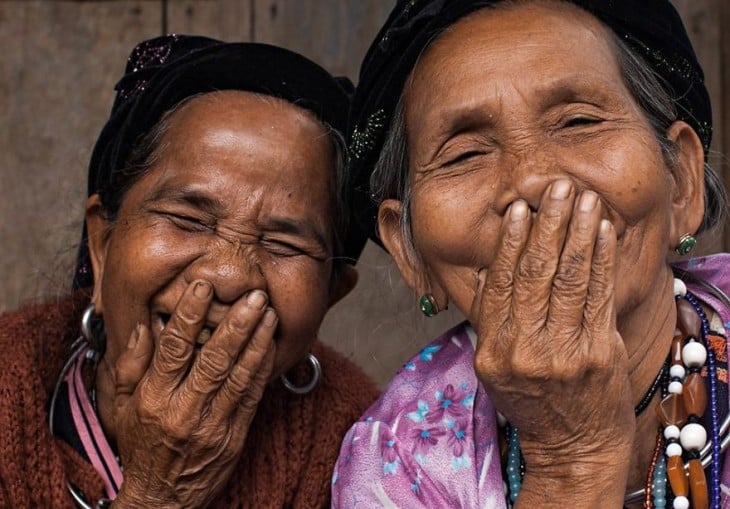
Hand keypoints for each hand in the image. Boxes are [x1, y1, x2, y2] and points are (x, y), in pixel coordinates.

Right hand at [110, 280, 275, 507]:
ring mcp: (212, 425)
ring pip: (239, 376)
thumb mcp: (124, 407)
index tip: (203, 286)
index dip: (190, 315)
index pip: (173, 349)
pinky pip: (252, 397)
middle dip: (236, 324)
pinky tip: (270, 345)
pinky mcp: (234, 437)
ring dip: (257, 341)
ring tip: (269, 313)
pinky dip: (262, 368)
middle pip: (213, 360)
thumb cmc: (143, 447)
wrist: (163, 499)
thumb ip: (133, 366)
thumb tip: (145, 327)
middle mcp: (183, 411)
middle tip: (253, 296)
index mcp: (154, 399)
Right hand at [471, 180, 633, 504]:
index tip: (518, 209)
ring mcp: (564, 354)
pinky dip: (601, 259)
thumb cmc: (531, 403)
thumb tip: (486, 271)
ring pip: (568, 279)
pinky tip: (602, 232)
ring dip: (576, 232)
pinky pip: (599, 297)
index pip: (500, 284)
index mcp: (493, 351)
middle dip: (547, 225)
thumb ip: (489, 319)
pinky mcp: (599, 355)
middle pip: (534, 274)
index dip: (509, 243)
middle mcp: (525, 351)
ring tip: (581, 198)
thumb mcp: (494, 367)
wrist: (572, 448)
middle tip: (555, 188)